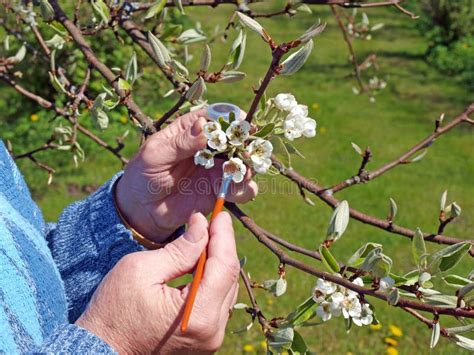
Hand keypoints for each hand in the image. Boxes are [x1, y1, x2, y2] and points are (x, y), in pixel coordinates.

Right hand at [76, 212, 239, 353]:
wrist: (101, 353)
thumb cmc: (113, 313)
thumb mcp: (141, 270)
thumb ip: (179, 249)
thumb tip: (202, 224)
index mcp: (199, 315)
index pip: (225, 266)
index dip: (224, 236)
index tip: (220, 214)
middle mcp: (212, 331)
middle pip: (230, 278)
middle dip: (222, 246)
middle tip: (210, 223)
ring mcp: (210, 340)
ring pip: (227, 290)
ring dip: (217, 263)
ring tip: (203, 240)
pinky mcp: (203, 341)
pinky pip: (217, 304)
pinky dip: (211, 281)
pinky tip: (199, 265)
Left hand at [116, 109, 257, 241]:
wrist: (142, 209)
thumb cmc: (143, 175)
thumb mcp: (156, 155)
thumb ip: (181, 143)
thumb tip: (204, 128)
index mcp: (191, 129)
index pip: (215, 116)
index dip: (230, 118)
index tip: (240, 123)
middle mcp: (208, 146)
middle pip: (236, 138)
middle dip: (245, 143)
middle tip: (247, 151)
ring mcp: (216, 168)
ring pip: (243, 162)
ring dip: (248, 166)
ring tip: (242, 173)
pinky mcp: (220, 189)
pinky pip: (241, 188)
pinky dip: (244, 189)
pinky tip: (235, 191)